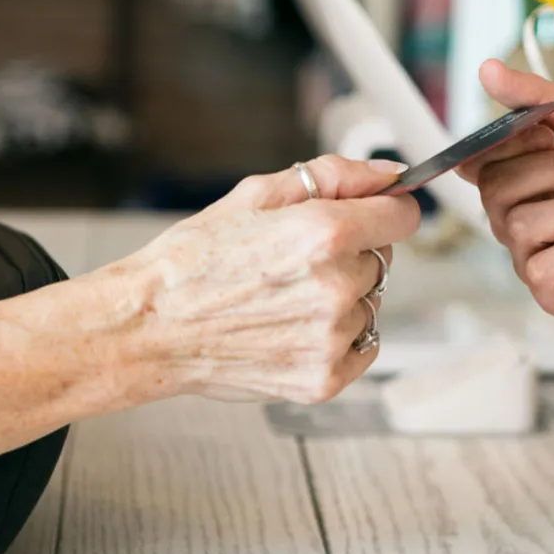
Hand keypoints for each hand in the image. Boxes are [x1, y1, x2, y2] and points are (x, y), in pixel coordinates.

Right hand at [124, 156, 419, 402]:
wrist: (149, 327)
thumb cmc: (194, 260)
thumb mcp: (258, 195)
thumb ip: (335, 176)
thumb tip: (389, 175)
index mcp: (325, 233)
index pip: (403, 216)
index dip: (386, 210)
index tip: (371, 216)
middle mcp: (335, 287)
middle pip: (384, 259)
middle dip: (352, 253)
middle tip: (296, 260)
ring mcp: (332, 337)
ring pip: (370, 302)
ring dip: (343, 297)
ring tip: (286, 297)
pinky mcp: (325, 378)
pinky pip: (364, 345)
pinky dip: (339, 336)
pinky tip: (294, 326)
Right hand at [459, 60, 553, 318]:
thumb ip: (535, 96)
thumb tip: (486, 67)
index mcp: (516, 179)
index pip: (476, 161)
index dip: (512, 145)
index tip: (551, 137)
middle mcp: (514, 219)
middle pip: (495, 190)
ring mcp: (530, 258)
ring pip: (519, 228)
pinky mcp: (551, 293)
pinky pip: (541, 268)